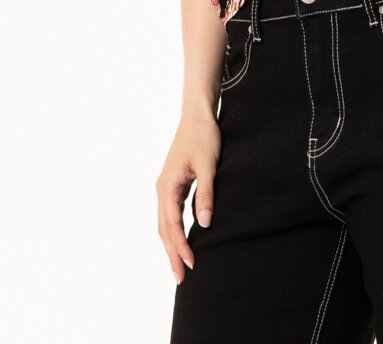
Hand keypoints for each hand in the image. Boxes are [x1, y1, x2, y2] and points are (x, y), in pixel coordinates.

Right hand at [156, 109, 220, 283]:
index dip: (180, 246)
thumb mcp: (208, 165)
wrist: (197, 116)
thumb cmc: (203, 137)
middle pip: (164, 229)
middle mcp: (162, 189)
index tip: (190, 264)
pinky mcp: (173, 184)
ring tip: (179, 266)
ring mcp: (166, 187)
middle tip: (180, 279)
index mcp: (167, 186)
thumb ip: (206, 193)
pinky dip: (174, 230)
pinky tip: (183, 239)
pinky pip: (170, 214)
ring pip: (165, 223)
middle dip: (171, 254)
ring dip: (171, 244)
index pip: (172, 225)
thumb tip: (204, 223)